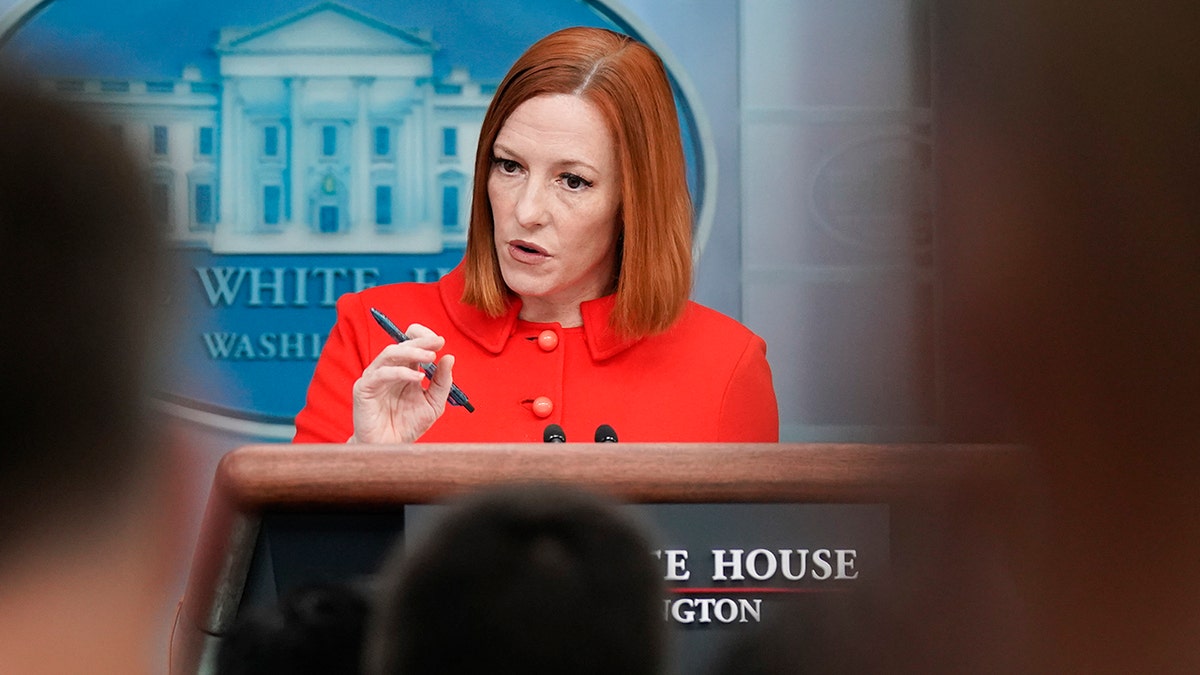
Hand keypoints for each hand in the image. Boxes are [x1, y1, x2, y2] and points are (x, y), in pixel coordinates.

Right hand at [349, 323, 455, 442]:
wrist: (391, 448)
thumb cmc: (408, 426)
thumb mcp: (434, 403)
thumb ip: (442, 382)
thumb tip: (450, 357)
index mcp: (404, 370)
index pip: (411, 343)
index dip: (424, 338)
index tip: (441, 341)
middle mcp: (389, 370)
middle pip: (402, 345)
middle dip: (421, 342)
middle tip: (437, 343)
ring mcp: (375, 377)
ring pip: (390, 353)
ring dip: (412, 352)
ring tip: (430, 357)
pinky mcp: (364, 388)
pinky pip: (381, 374)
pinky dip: (400, 372)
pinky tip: (417, 378)